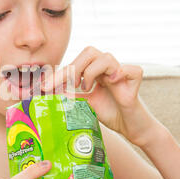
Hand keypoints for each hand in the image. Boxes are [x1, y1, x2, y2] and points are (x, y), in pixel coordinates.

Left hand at [41, 46, 157, 146]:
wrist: (129, 127)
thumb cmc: (108, 112)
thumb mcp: (84, 103)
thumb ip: (70, 95)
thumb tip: (48, 91)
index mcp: (95, 70)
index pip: (75, 63)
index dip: (59, 73)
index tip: (44, 86)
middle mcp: (107, 68)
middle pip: (90, 52)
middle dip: (74, 67)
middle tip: (71, 85)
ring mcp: (121, 73)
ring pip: (106, 57)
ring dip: (92, 71)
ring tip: (87, 88)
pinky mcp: (135, 82)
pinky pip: (132, 69)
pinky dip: (121, 72)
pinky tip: (113, 82)